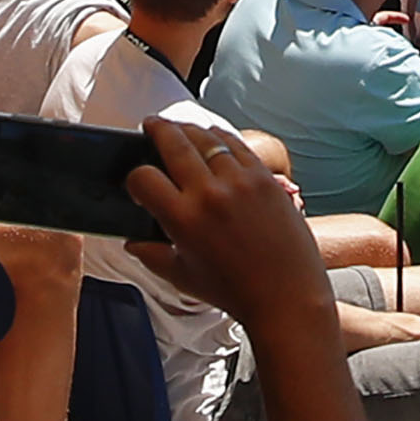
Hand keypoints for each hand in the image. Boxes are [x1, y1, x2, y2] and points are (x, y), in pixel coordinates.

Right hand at [121, 111, 333, 331]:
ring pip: (206, 137)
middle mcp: (210, 193)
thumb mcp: (183, 277)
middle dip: (157, 129)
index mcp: (183, 219)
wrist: (286, 295)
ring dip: (188, 128)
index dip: (134, 178)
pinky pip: (237, 145)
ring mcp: (240, 181)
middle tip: (150, 125)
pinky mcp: (265, 177)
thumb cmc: (236, 291)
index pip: (143, 178)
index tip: (137, 183)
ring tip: (179, 127)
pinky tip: (213, 137)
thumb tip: (133, 242)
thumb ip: (151, 255)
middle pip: (173, 143)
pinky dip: (221, 137)